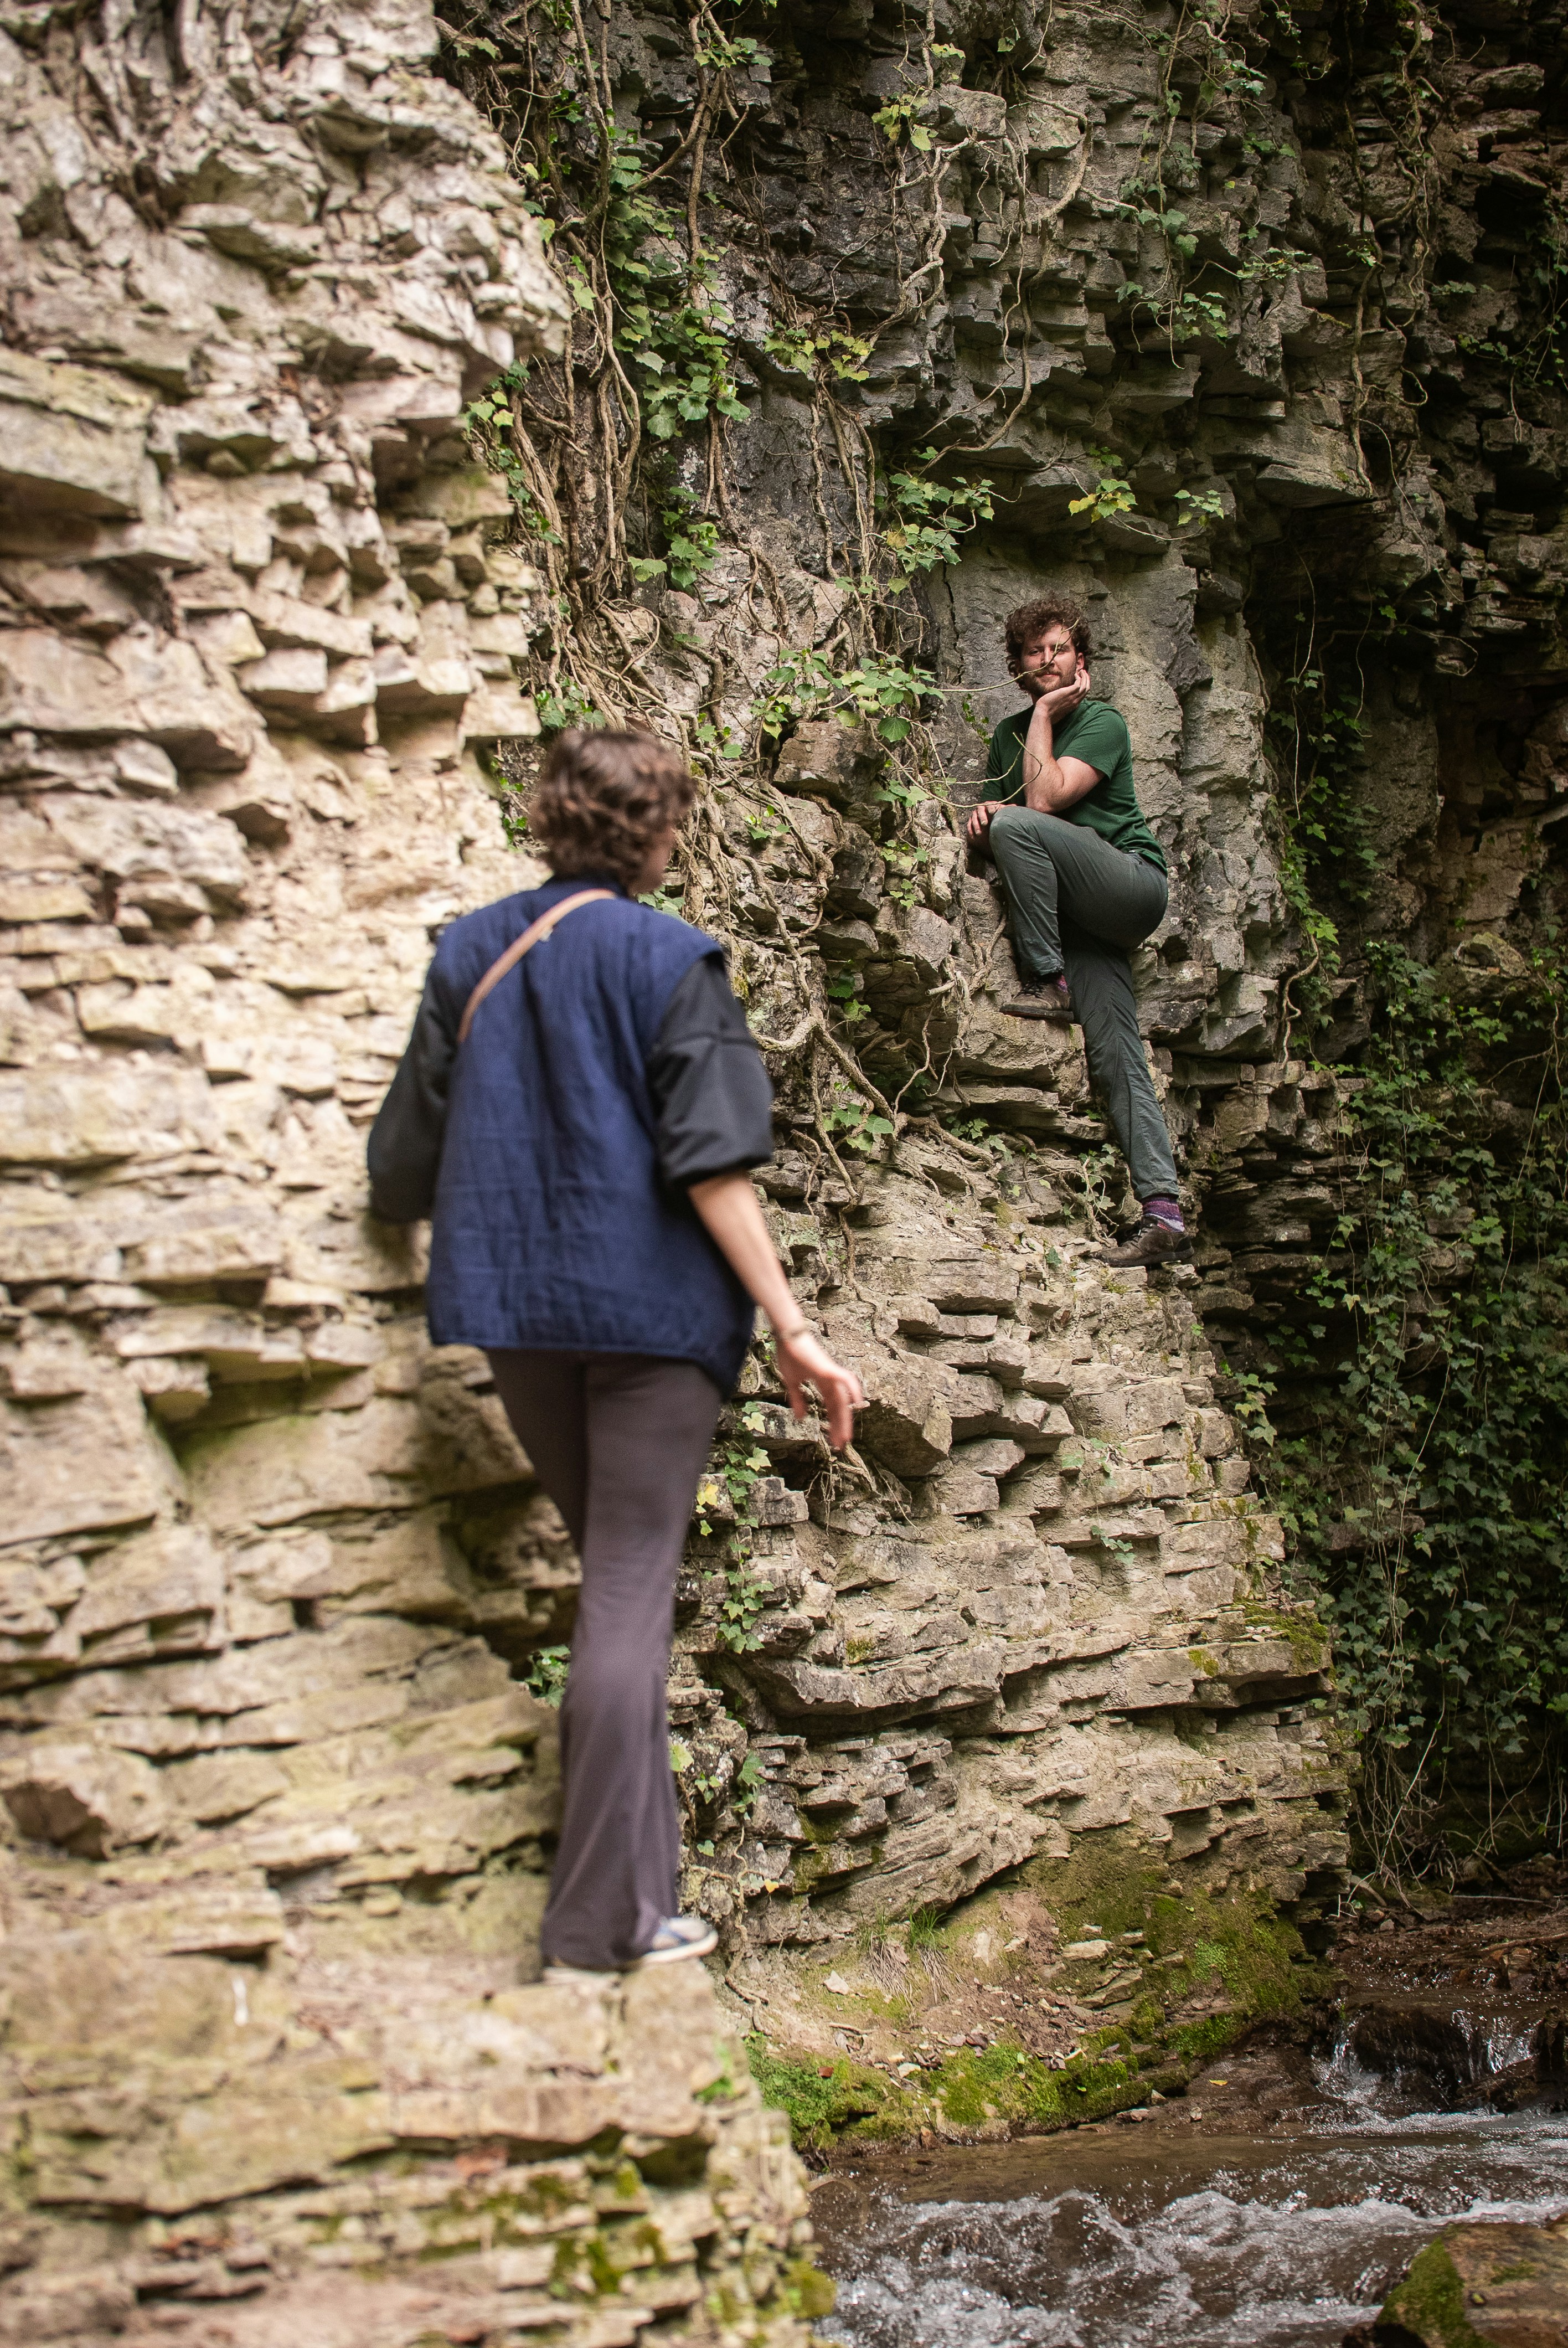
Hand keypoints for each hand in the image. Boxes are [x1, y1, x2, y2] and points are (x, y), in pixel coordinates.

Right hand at [774, 1326, 864, 1448]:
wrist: (786, 1337)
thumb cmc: (790, 1355)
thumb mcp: (792, 1383)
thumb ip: (798, 1399)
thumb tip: (800, 1417)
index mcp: (823, 1383)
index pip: (832, 1407)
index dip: (834, 1423)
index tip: (834, 1440)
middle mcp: (830, 1380)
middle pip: (840, 1407)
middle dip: (841, 1426)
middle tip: (841, 1445)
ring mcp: (830, 1374)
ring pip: (843, 1400)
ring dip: (844, 1418)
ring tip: (844, 1436)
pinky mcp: (828, 1368)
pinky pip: (845, 1379)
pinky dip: (853, 1388)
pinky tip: (857, 1401)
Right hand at [967, 798, 1002, 843]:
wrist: (988, 824)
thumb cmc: (996, 816)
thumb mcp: (1001, 813)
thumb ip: (1006, 810)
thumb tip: (1014, 806)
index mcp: (988, 805)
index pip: (987, 804)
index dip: (989, 807)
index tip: (992, 811)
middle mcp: (980, 809)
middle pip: (979, 810)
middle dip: (982, 817)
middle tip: (985, 824)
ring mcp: (974, 816)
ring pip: (973, 819)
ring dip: (976, 826)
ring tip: (979, 833)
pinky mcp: (970, 823)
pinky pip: (969, 826)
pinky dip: (970, 831)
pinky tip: (973, 836)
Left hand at [1040, 666, 1089, 722]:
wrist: (1044, 713)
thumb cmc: (1047, 712)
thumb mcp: (1058, 708)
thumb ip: (1062, 703)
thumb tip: (1059, 699)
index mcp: (1073, 705)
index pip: (1083, 695)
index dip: (1084, 685)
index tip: (1081, 679)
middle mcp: (1075, 702)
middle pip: (1086, 690)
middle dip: (1087, 680)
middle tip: (1083, 672)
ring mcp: (1072, 698)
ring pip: (1085, 686)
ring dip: (1084, 677)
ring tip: (1081, 671)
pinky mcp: (1068, 693)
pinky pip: (1078, 684)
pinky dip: (1078, 678)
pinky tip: (1074, 674)